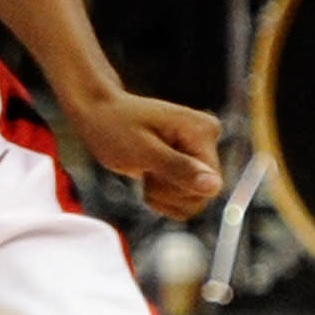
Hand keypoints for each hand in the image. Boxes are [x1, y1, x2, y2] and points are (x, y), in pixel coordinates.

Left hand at [65, 88, 221, 219]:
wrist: (100, 114)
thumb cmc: (115, 127)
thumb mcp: (143, 151)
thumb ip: (179, 168)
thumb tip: (214, 186)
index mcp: (203, 132)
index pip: (211, 185)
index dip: (178, 190)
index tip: (151, 174)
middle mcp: (208, 140)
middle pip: (202, 195)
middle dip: (169, 193)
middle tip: (145, 172)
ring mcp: (198, 152)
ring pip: (193, 200)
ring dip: (164, 196)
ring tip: (146, 174)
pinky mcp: (189, 163)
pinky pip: (184, 197)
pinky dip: (163, 197)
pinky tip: (148, 178)